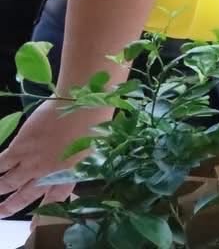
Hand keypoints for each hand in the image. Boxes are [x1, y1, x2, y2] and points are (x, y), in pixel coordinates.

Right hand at [0, 98, 106, 216]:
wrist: (83, 106)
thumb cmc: (96, 124)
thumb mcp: (94, 151)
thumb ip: (81, 163)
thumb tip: (75, 166)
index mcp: (68, 176)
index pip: (53, 200)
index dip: (42, 213)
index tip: (34, 224)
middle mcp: (47, 174)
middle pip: (26, 196)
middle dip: (12, 206)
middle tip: (2, 213)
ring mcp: (31, 162)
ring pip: (9, 183)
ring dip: (0, 190)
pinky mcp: (20, 147)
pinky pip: (1, 163)